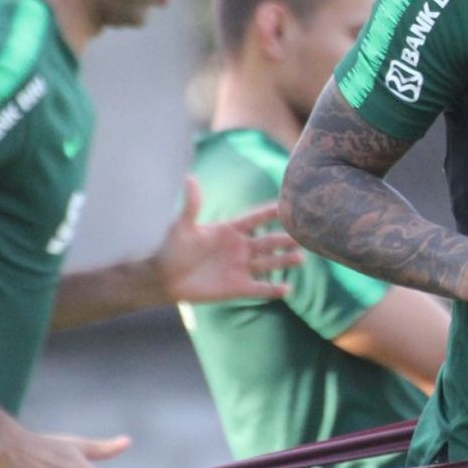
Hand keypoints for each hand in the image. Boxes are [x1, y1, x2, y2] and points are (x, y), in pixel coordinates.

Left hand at [156, 176, 301, 303]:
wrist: (163, 279)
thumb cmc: (171, 250)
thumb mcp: (182, 226)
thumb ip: (192, 205)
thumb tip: (190, 177)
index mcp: (229, 230)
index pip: (256, 218)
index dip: (271, 212)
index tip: (290, 205)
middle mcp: (239, 248)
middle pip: (268, 241)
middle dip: (285, 238)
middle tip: (304, 235)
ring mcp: (240, 268)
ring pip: (269, 263)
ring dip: (285, 261)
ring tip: (300, 259)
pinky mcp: (237, 288)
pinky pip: (260, 288)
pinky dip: (273, 289)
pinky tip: (287, 289)